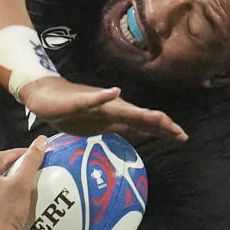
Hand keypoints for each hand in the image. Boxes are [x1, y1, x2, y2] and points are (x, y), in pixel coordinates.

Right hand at [19, 75, 187, 141]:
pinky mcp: (80, 100)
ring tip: (160, 118)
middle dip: (161, 126)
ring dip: (141, 114)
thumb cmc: (74, 109)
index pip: (145, 124)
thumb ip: (122, 128)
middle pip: (140, 118)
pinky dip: (104, 96)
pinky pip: (92, 100)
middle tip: (181, 134)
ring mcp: (97, 105)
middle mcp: (112, 109)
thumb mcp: (100, 125)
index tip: (182, 137)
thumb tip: (144, 133)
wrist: (46, 96)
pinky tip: (114, 92)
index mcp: (117, 116)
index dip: (164, 130)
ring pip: (122, 110)